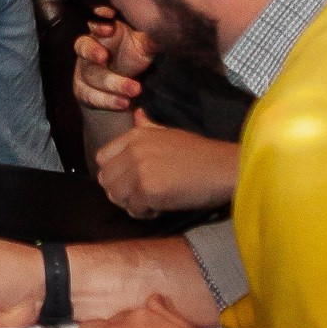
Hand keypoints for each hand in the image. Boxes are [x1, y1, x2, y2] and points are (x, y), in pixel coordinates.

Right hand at [71, 6, 149, 115]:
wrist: (122, 89)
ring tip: (135, 89)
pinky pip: (92, 96)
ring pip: (92, 75)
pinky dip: (108, 101)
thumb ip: (152, 40)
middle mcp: (90, 49)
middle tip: (104, 56)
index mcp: (104, 32)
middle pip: (84, 46)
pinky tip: (125, 104)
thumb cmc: (133, 58)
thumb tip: (169, 29)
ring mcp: (84, 71)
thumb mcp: (144, 48)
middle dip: (91, 50)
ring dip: (112, 83)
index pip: (95, 20)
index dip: (99, 18)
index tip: (109, 20)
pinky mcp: (84, 91)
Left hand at [95, 118, 242, 220]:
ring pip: (115, 196)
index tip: (132, 181)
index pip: (102, 158)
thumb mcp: (170, 133)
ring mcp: (140, 169)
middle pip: (105, 179)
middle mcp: (134, 150)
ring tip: (152, 202)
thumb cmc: (201, 154)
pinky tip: (161, 208)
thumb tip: (137, 113)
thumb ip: (147, 127)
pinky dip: (145, 214)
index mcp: (136, 135)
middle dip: (121, 191)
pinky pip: (133, 209)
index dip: (114, 173)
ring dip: (131, 204)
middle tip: (142, 196)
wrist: (224, 168)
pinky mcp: (149, 190)